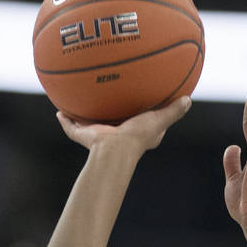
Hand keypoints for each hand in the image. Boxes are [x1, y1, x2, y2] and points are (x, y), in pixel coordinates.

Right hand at [57, 96, 191, 155]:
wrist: (114, 149)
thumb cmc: (138, 136)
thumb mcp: (159, 120)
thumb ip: (173, 111)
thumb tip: (188, 99)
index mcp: (134, 134)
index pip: (138, 124)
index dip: (141, 115)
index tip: (142, 104)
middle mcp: (115, 134)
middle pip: (111, 121)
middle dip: (109, 113)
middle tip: (108, 98)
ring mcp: (98, 135)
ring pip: (89, 123)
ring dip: (84, 115)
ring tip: (78, 100)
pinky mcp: (84, 135)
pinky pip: (71, 126)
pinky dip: (65, 120)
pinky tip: (58, 110)